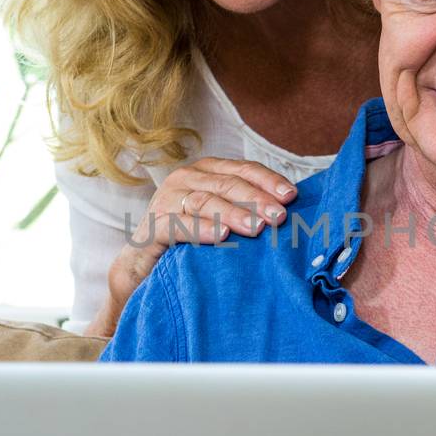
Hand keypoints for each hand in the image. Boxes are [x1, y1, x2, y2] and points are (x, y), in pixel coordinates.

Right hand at [85, 158, 297, 337]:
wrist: (143, 266)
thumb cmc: (191, 240)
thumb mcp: (221, 218)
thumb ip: (247, 209)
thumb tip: (288, 212)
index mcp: (207, 171)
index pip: (243, 169)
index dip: (268, 180)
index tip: (291, 196)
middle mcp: (186, 179)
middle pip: (227, 184)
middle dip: (256, 199)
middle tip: (279, 216)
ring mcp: (168, 200)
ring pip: (206, 201)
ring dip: (233, 214)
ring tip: (256, 228)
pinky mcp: (153, 225)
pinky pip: (180, 225)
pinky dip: (202, 229)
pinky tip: (221, 236)